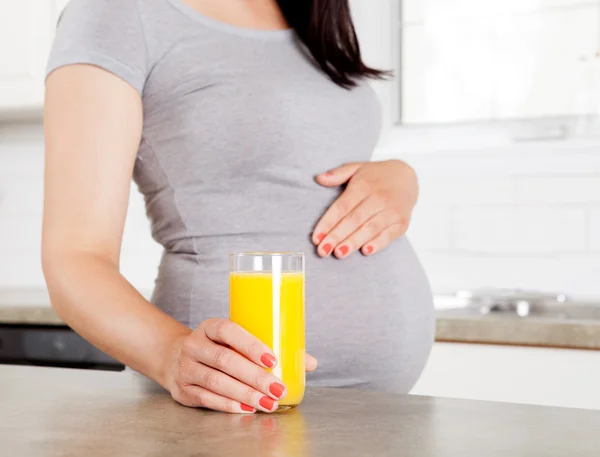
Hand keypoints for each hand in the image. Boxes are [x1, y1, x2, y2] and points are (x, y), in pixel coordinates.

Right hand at [165, 318, 316, 413]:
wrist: (173, 356)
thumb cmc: (217, 347)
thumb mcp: (236, 340)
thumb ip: (269, 348)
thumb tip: (310, 362)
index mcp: (210, 327)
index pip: (229, 331)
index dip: (251, 345)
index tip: (273, 360)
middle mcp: (194, 345)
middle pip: (225, 361)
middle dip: (254, 377)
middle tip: (278, 389)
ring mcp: (185, 367)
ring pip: (216, 381)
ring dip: (244, 394)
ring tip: (268, 403)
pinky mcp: (183, 390)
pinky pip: (207, 398)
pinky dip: (228, 405)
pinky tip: (246, 409)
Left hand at [312, 160, 417, 257]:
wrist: (407, 177)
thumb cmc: (376, 176)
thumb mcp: (357, 168)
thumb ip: (338, 174)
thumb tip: (319, 178)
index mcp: (363, 186)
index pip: (342, 207)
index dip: (328, 223)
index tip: (316, 237)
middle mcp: (378, 198)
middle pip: (354, 220)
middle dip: (337, 236)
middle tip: (323, 251)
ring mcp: (392, 211)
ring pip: (370, 229)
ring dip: (354, 242)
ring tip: (339, 253)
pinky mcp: (402, 222)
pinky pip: (389, 235)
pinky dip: (378, 243)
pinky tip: (366, 251)